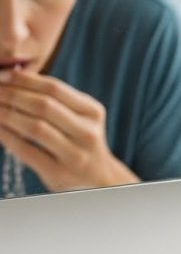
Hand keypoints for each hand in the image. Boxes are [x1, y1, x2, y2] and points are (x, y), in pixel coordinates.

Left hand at [0, 69, 137, 191]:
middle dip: (12, 95)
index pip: (55, 88)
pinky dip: (7, 136)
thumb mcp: (79, 117)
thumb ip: (55, 99)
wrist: (98, 179)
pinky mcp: (58, 172)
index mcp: (93, 112)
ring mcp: (74, 155)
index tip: (4, 75)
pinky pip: (26, 150)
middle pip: (43, 106)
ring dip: (6, 114)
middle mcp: (87, 133)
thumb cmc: (80, 141)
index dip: (25, 80)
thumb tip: (13, 76)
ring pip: (34, 127)